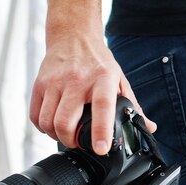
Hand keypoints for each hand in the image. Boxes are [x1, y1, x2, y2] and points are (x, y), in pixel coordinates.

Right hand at [29, 33, 155, 154]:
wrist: (73, 35)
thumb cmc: (98, 61)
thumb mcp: (119, 79)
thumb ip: (133, 106)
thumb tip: (150, 127)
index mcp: (103, 79)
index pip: (102, 107)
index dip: (101, 131)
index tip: (100, 149)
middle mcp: (77, 80)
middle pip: (65, 122)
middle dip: (70, 141)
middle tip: (77, 142)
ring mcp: (55, 82)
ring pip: (48, 122)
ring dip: (55, 136)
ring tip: (65, 134)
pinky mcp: (39, 84)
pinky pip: (35, 116)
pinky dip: (43, 127)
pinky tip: (52, 124)